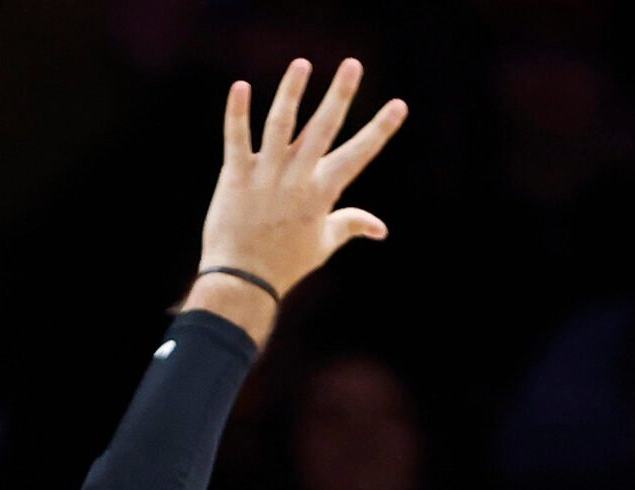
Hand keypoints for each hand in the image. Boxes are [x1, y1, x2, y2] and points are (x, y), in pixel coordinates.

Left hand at [193, 59, 406, 339]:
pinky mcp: (236, 177)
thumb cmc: (285, 264)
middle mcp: (297, 179)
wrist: (242, 281)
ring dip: (291, 92)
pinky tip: (241, 87)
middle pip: (322, 129)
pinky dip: (237, 114)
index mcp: (322, 193)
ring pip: (281, 126)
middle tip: (352, 65)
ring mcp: (266, 176)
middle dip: (339, 95)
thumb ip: (351, 225)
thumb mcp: (324, 245)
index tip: (399, 106)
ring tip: (302, 64)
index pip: (358, 154)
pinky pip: (236, 139)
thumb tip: (381, 228)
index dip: (379, 130)